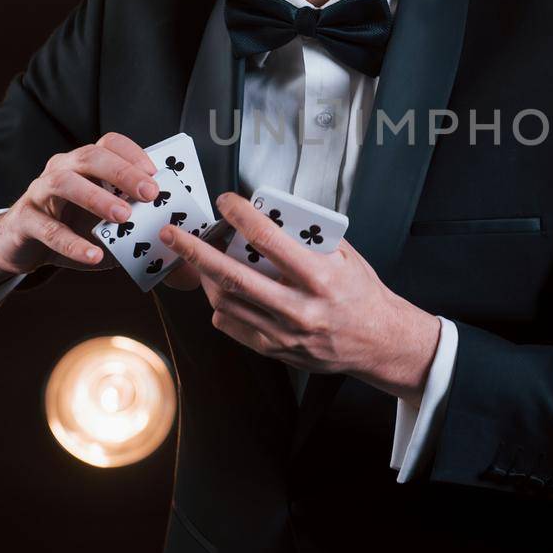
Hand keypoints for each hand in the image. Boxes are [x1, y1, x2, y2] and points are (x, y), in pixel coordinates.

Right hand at [0, 132, 160, 283]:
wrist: (20, 244)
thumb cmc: (69, 224)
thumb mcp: (101, 218)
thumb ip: (130, 217)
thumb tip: (168, 231)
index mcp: (83, 163)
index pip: (109, 143)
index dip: (132, 153)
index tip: (156, 173)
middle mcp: (61, 169)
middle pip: (90, 156)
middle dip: (122, 172)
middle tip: (149, 193)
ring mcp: (39, 192)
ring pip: (64, 183)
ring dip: (96, 197)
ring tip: (123, 216)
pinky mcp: (24, 220)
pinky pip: (47, 229)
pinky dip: (72, 243)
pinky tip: (94, 255)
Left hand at [161, 192, 441, 399]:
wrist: (378, 342)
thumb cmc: (362, 294)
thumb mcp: (346, 257)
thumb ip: (308, 238)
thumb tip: (269, 215)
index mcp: (320, 279)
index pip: (269, 240)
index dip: (240, 216)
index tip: (225, 201)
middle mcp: (300, 309)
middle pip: (234, 277)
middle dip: (197, 253)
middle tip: (174, 235)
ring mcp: (285, 334)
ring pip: (226, 303)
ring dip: (206, 278)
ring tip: (199, 261)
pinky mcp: (276, 350)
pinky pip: (234, 326)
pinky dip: (222, 305)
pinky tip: (224, 290)